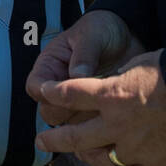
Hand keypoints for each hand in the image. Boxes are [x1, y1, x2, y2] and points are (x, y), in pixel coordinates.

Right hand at [26, 11, 144, 125]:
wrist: (129, 38)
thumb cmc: (104, 30)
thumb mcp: (92, 34)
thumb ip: (84, 53)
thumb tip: (77, 75)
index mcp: (51, 65)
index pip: (35, 86)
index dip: (45, 92)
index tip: (63, 90)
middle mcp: (59, 87)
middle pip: (49, 113)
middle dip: (68, 111)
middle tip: (92, 103)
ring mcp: (76, 104)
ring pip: (68, 127)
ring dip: (85, 124)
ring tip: (106, 112)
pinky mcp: (93, 114)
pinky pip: (88, 133)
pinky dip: (97, 135)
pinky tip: (113, 126)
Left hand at [34, 50, 165, 165]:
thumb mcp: (144, 62)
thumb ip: (120, 78)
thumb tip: (108, 84)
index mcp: (113, 95)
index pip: (69, 93)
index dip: (52, 92)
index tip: (43, 91)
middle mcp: (118, 125)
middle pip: (74, 136)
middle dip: (53, 138)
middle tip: (42, 140)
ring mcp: (137, 150)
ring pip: (100, 159)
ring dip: (86, 154)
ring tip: (79, 153)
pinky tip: (122, 161)